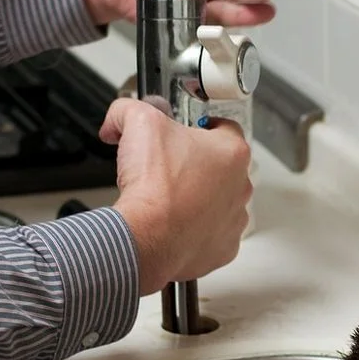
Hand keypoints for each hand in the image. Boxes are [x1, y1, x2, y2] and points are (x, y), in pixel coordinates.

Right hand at [100, 98, 251, 295]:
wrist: (146, 238)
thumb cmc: (154, 186)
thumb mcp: (137, 122)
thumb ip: (128, 110)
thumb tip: (117, 119)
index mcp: (232, 152)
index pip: (224, 128)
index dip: (199, 127)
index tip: (183, 132)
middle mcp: (240, 186)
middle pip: (221, 166)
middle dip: (196, 164)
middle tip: (167, 166)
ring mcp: (234, 220)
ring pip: (218, 201)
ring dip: (198, 198)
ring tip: (168, 198)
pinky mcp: (223, 249)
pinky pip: (211, 234)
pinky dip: (194, 230)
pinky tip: (172, 224)